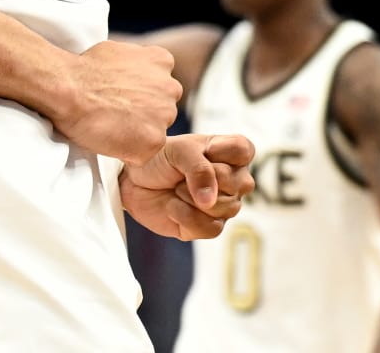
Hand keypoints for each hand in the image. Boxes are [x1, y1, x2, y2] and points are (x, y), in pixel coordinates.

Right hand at [49, 40, 180, 166]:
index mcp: (163, 62)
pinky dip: (127, 153)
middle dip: (144, 113)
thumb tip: (132, 74)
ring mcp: (165, 115)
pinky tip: (109, 141)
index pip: (161, 84)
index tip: (123, 99)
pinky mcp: (154, 141)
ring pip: (155, 131)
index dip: (141, 95)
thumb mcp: (120, 51)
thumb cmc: (85, 70)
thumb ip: (137, 64)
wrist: (70, 90)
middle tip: (116, 116)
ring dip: (137, 133)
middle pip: (162, 107)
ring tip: (110, 127)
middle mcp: (170, 88)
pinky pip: (143, 153)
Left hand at [120, 133, 255, 240]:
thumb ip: (199, 170)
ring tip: (177, 189)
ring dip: (191, 198)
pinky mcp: (209, 227)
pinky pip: (210, 228)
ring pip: (226, 208)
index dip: (223, 153)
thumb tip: (210, 201)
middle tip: (182, 174)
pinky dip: (186, 216)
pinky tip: (174, 206)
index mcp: (230, 153)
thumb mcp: (179, 152)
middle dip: (203, 179)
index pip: (244, 150)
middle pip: (239, 183)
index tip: (203, 151)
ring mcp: (224, 204)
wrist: (134, 183)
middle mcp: (233, 179)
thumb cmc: (159, 159)